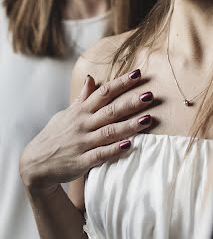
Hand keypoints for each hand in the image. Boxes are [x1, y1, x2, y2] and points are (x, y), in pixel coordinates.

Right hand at [20, 69, 153, 191]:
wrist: (35, 165)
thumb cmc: (55, 136)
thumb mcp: (66, 114)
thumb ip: (82, 98)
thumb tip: (91, 78)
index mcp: (81, 111)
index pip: (104, 92)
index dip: (121, 83)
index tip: (138, 73)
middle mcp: (83, 124)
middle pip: (110, 110)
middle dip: (131, 102)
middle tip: (150, 95)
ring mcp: (82, 143)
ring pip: (109, 132)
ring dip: (129, 125)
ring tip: (148, 119)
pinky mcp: (81, 161)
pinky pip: (100, 154)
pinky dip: (114, 150)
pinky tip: (129, 145)